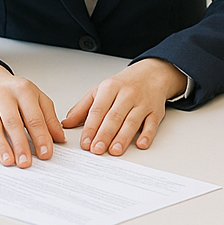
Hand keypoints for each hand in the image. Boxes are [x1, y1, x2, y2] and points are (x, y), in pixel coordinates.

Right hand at [0, 62, 65, 166]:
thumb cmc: (17, 93)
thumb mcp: (38, 99)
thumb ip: (49, 118)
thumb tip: (59, 138)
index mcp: (23, 90)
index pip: (34, 117)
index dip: (40, 136)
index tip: (45, 153)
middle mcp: (3, 95)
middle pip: (13, 122)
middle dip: (20, 144)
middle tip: (26, 162)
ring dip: (2, 147)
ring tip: (9, 162)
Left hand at [62, 58, 186, 155]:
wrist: (152, 74)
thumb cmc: (124, 84)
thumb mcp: (101, 90)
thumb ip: (83, 107)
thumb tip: (67, 123)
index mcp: (111, 88)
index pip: (98, 109)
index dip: (91, 127)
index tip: (85, 142)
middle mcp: (127, 95)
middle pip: (115, 116)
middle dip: (105, 134)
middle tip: (96, 149)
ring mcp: (143, 103)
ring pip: (132, 121)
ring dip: (123, 137)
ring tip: (114, 150)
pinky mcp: (156, 111)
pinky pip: (152, 124)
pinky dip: (147, 134)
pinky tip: (140, 144)